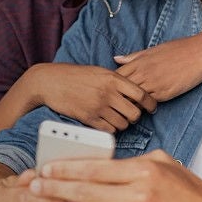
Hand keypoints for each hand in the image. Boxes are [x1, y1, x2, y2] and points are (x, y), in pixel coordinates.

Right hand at [23, 63, 156, 132]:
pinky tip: (106, 123)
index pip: (141, 94)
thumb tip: (135, 91)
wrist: (50, 82)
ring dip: (122, 123)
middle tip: (129, 114)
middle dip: (135, 116)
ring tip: (116, 118)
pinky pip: (109, 130)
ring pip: (123, 124)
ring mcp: (98, 107)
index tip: (151, 107)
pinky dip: (111, 129)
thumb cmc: (74, 75)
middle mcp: (108, 93)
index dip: (150, 103)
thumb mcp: (98, 71)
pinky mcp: (89, 118)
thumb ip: (117, 80)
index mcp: (113, 78)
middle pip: (135, 113)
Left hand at [29, 150, 201, 201]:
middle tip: (34, 189)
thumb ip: (131, 163)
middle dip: (55, 191)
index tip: (46, 169)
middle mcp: (143, 195)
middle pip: (87, 193)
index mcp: (144, 170)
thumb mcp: (163, 163)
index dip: (65, 169)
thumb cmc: (191, 192)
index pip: (95, 168)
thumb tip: (98, 163)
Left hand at [114, 33, 201, 101]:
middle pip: (122, 89)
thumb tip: (116, 59)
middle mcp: (144, 73)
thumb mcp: (153, 49)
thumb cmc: (179, 49)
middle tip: (115, 103)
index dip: (112, 84)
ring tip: (127, 109)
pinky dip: (144, 106)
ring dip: (130, 104)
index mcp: (139, 61)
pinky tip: (143, 108)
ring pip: (133, 99)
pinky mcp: (165, 93)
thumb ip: (134, 57)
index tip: (111, 89)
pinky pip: (149, 103)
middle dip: (117, 97)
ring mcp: (154, 84)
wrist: (201, 52)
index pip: (116, 76)